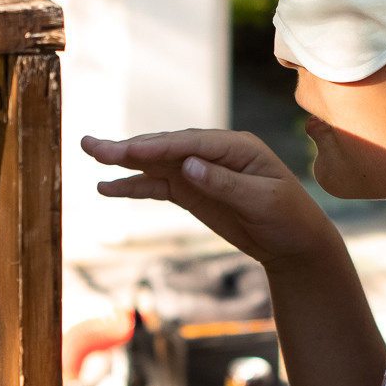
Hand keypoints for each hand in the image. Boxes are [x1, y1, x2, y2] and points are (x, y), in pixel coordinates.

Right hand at [81, 130, 340, 268]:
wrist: (295, 243)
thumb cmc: (288, 218)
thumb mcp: (262, 201)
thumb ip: (225, 183)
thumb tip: (189, 165)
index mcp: (236, 146)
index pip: (189, 142)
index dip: (157, 146)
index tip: (129, 151)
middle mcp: (213, 152)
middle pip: (165, 147)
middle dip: (129, 147)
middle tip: (93, 146)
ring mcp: (200, 171)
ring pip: (155, 163)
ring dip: (123, 160)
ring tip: (90, 152)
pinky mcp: (192, 191)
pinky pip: (157, 185)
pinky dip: (133, 185)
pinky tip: (107, 187)